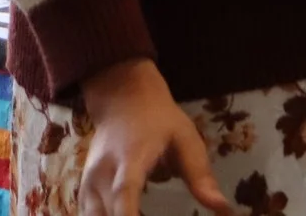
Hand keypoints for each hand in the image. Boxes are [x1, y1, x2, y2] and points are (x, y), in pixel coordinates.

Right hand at [77, 59, 227, 215]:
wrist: (123, 101)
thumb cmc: (159, 121)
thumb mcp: (186, 139)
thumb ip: (200, 175)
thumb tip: (223, 208)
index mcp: (130, 160)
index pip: (124, 193)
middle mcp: (102, 175)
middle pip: (105, 214)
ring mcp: (87, 185)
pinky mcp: (82, 191)